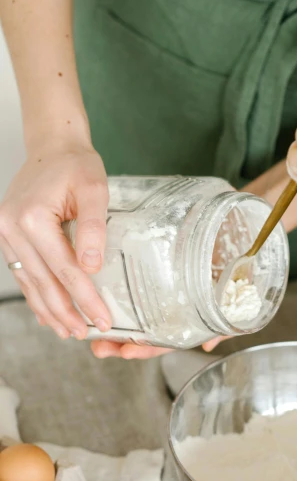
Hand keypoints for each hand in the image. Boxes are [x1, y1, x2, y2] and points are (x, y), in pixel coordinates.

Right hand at [0, 135, 111, 339]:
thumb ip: (94, 227)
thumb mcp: (94, 188)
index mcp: (31, 217)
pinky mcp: (6, 235)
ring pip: (28, 282)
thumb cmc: (76, 164)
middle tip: (86, 334)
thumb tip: (92, 266)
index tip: (103, 319)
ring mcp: (4, 233)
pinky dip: (36, 294)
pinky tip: (48, 312)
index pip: (65, 270)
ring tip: (68, 331)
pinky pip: (21, 272)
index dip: (85, 298)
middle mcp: (11, 228)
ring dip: (48, 309)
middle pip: (43, 282)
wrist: (52, 146)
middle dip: (66, 312)